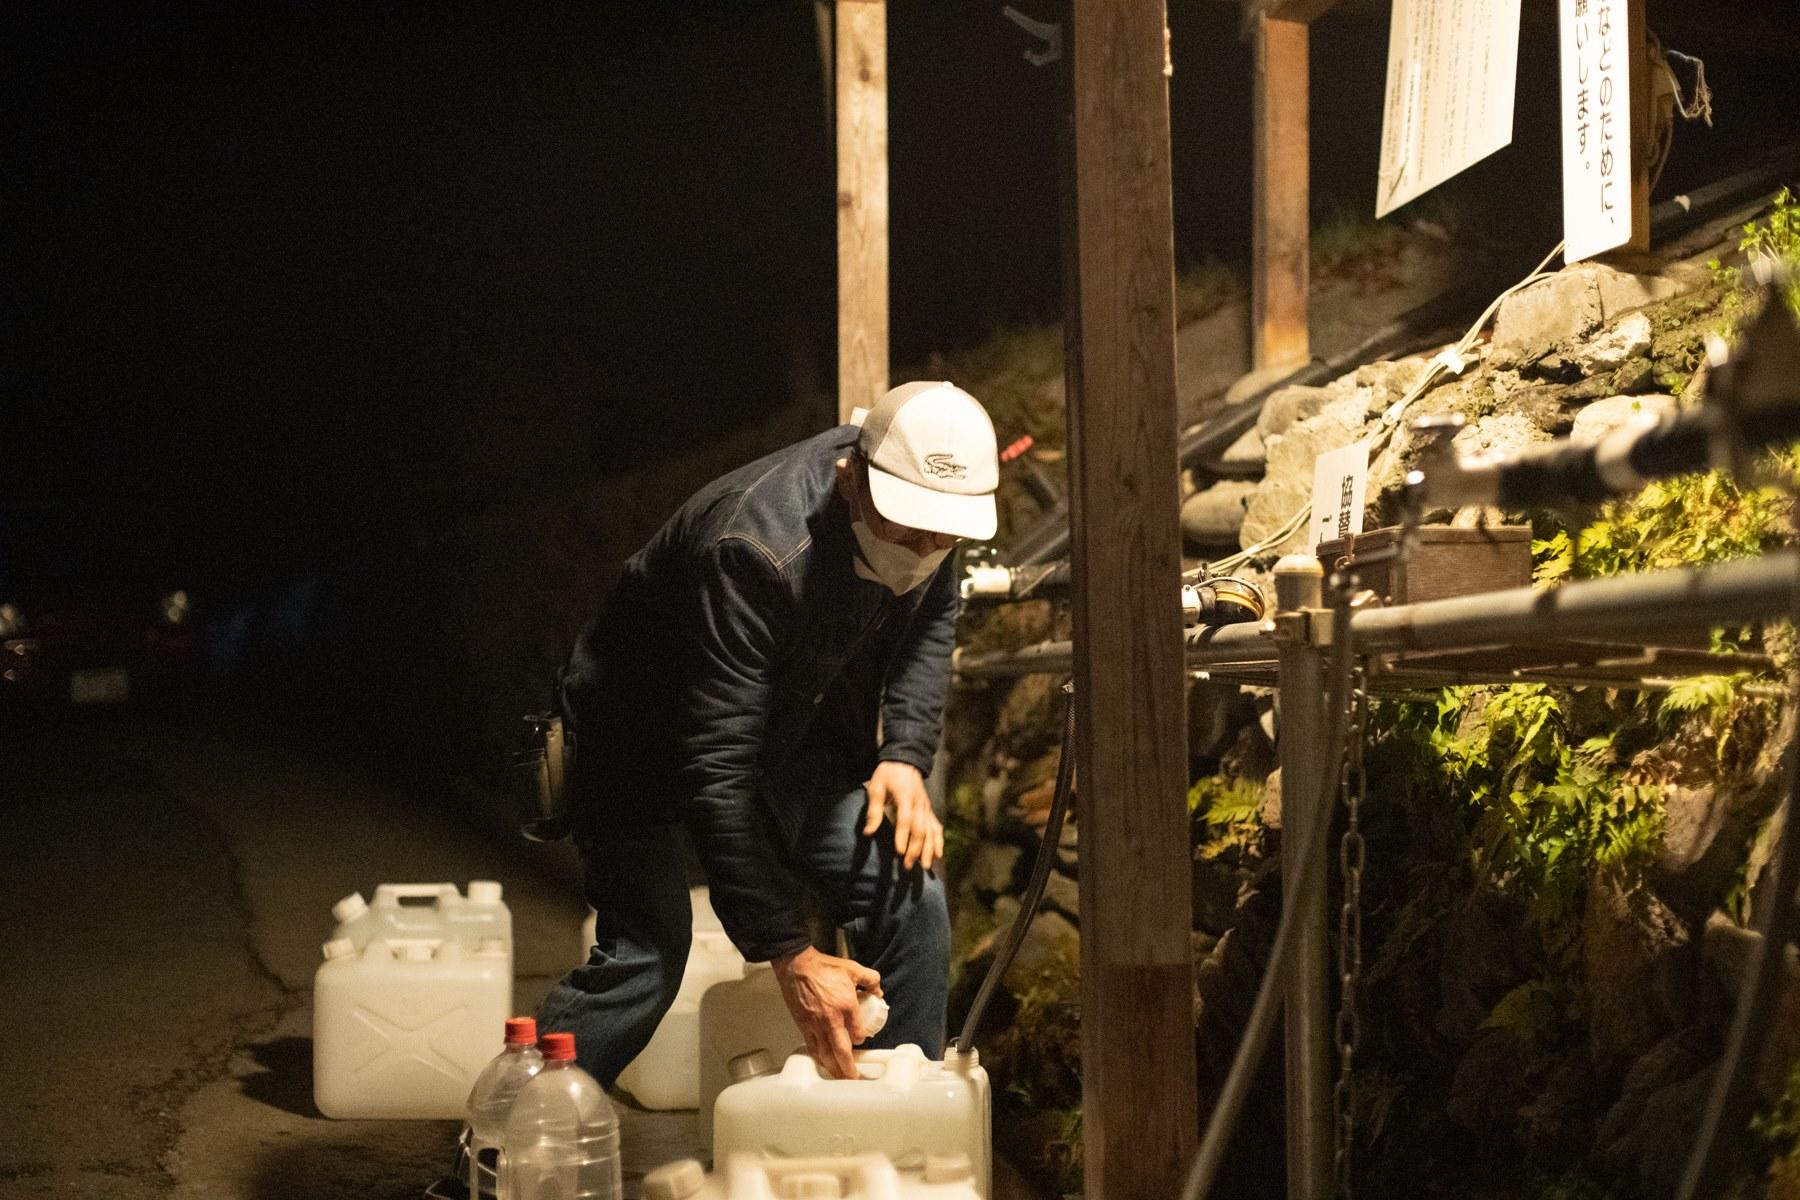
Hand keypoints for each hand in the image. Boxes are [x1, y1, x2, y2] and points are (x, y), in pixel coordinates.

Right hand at [770, 945, 881, 1078]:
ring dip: (833, 1068)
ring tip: (839, 1077)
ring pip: (825, 1053)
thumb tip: (878, 991)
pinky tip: (822, 1063)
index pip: (857, 1031)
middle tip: (854, 1077)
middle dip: (848, 1067)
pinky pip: (811, 1047)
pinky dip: (818, 1058)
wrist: (796, 966)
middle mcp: (831, 1019)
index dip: (861, 1038)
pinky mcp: (803, 1025)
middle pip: (841, 1050)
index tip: (861, 1039)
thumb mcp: (853, 969)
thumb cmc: (821, 967)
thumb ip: (870, 979)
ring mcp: (815, 1024)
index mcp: (846, 1005)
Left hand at [863, 760, 943, 870]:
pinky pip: (936, 827)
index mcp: (905, 796)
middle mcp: (920, 804)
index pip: (905, 820)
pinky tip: (939, 855)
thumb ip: (874, 810)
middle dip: (916, 849)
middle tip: (908, 866)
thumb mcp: (876, 787)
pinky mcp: (929, 810)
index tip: (899, 852)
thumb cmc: (887, 774)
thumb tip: (868, 833)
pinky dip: (938, 841)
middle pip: (921, 829)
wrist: (905, 759)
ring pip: (931, 831)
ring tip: (925, 867)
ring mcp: (926, 807)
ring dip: (929, 850)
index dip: (903, 836)